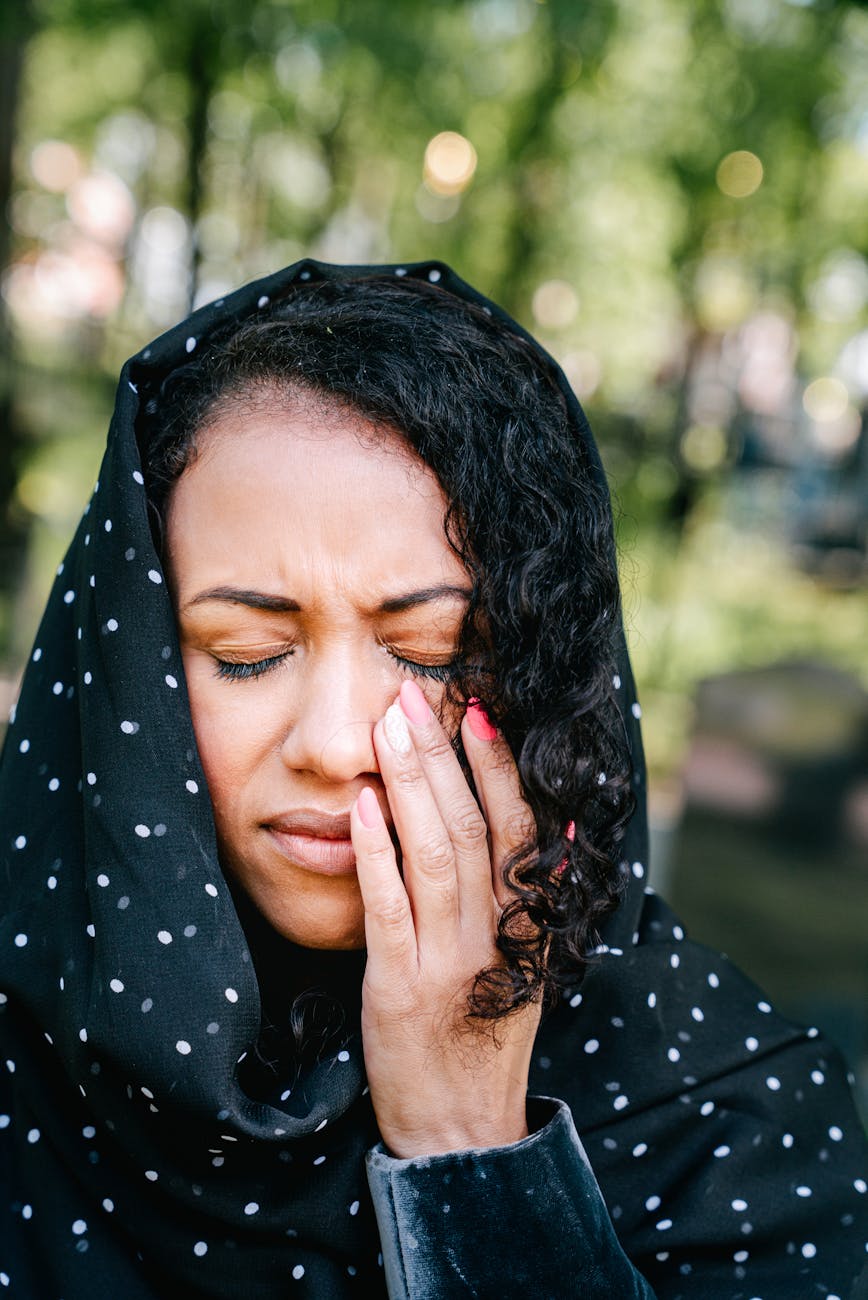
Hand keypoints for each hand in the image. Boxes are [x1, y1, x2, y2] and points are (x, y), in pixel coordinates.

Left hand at [350, 680, 540, 1158]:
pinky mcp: (398, 988)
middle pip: (471, 828)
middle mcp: (493, 937)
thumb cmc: (487, 1041)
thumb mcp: (530, 968)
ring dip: (409, 785)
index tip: (477, 712)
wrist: (461, 1133)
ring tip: (388, 728)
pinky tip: (361, 806)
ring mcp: (446, 962)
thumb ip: (536, 900)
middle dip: (442, 757)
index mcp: (527, 928)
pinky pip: (387, 909)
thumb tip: (551, 827)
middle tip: (415, 696)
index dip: (497, 769)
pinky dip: (375, 853)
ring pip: (434, 856)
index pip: (518, 832)